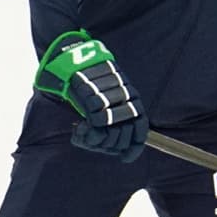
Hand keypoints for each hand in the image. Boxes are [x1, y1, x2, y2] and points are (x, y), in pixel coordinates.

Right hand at [34, 31, 147, 160]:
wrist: (76, 58)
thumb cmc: (94, 77)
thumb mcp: (114, 91)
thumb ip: (119, 112)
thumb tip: (117, 139)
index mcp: (134, 97)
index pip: (140, 130)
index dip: (134, 148)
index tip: (124, 158)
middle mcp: (126, 100)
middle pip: (124, 136)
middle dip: (110, 145)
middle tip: (97, 142)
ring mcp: (110, 101)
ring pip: (109, 134)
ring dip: (97, 140)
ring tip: (85, 134)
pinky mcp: (93, 101)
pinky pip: (94, 127)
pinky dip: (86, 133)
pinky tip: (78, 129)